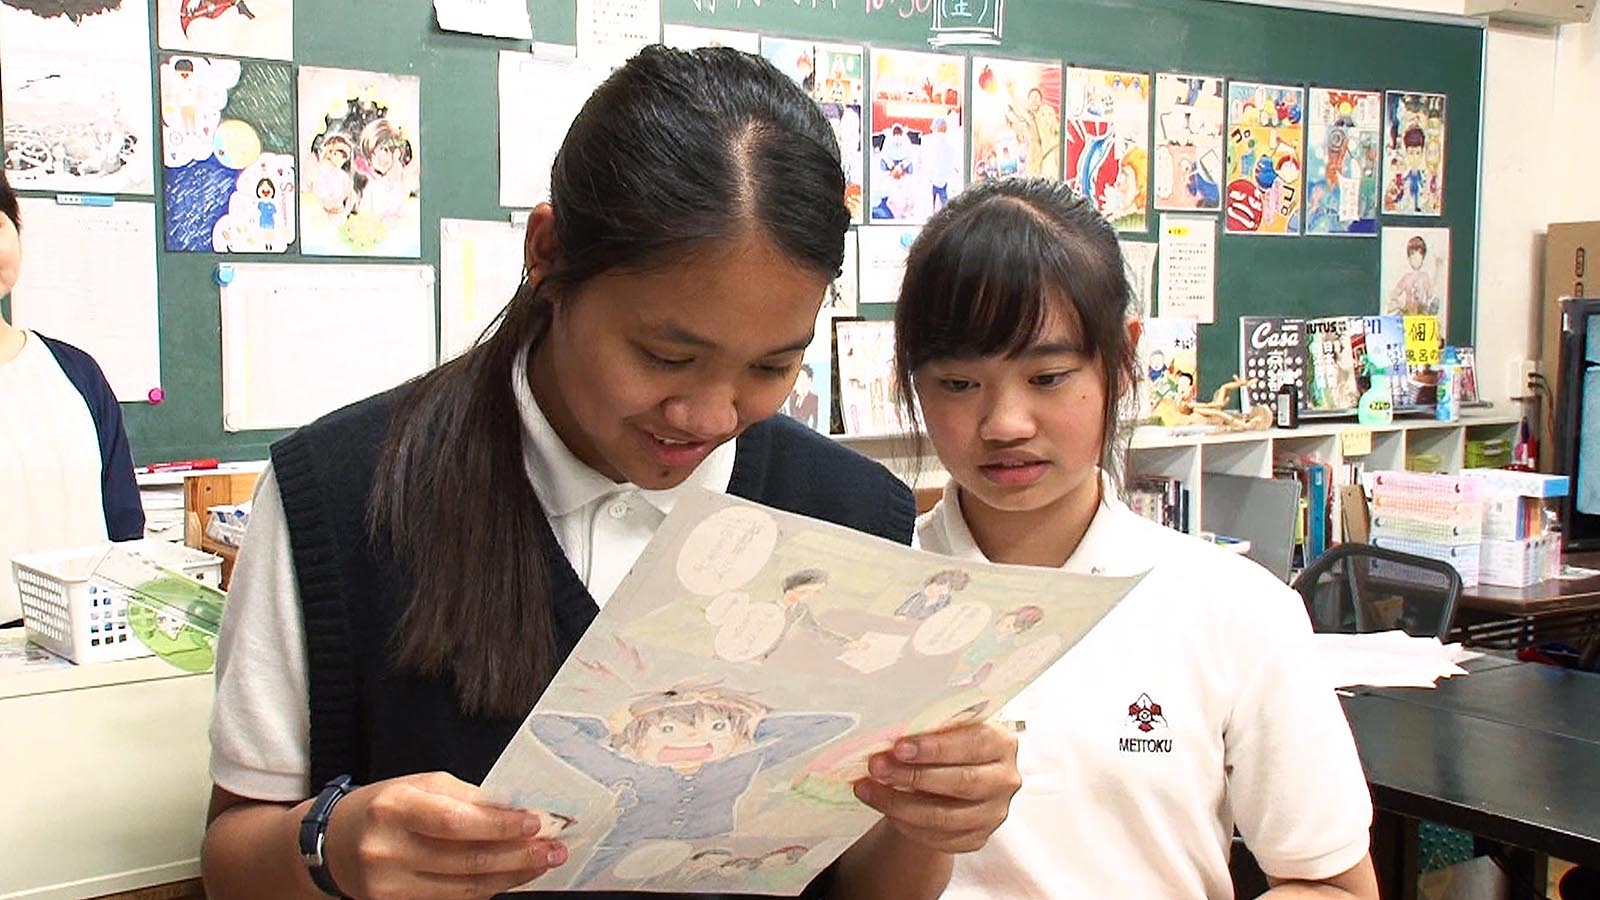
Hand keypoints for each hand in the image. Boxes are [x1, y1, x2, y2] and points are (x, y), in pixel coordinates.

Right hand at [323, 771, 567, 899]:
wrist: (333, 843)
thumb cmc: (384, 807)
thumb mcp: (420, 787)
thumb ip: (467, 799)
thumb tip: (517, 810)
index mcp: (395, 808)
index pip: (454, 822)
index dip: (498, 826)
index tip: (534, 823)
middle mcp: (388, 849)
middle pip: (464, 859)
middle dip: (517, 855)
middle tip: (553, 849)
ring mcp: (389, 884)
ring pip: (463, 886)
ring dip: (510, 875)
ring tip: (541, 863)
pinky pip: (451, 899)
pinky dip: (485, 887)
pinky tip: (509, 876)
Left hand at [851, 721, 1020, 853]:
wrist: (951, 776)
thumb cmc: (948, 745)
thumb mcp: (947, 728)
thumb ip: (930, 728)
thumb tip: (888, 732)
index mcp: (1002, 743)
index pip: (973, 744)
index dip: (935, 747)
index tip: (899, 746)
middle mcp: (1004, 780)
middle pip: (961, 782)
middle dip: (913, 775)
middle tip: (877, 766)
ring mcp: (992, 813)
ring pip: (945, 817)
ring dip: (899, 803)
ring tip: (869, 789)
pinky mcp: (976, 838)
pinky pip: (938, 838)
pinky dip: (905, 824)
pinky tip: (885, 807)